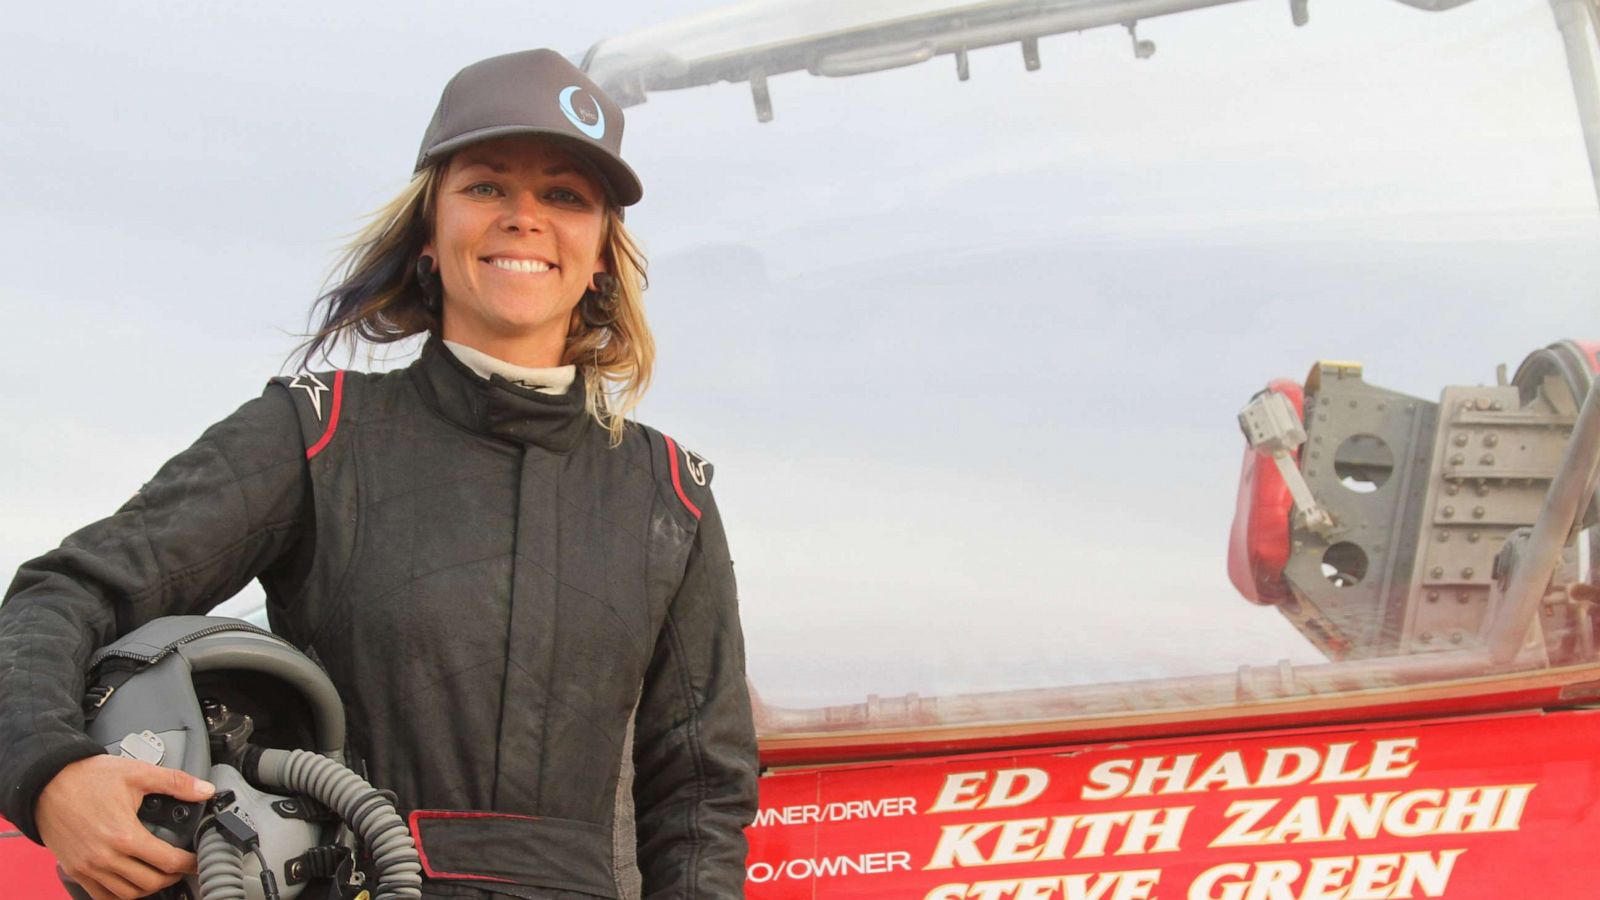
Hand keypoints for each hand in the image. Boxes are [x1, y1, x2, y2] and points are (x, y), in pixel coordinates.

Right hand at [36, 755, 214, 899]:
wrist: (46, 782)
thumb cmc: (86, 778)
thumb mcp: (137, 773)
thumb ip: (175, 782)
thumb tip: (204, 789)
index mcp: (124, 835)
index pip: (167, 862)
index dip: (189, 864)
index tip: (197, 861)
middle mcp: (105, 857)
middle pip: (149, 883)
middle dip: (172, 877)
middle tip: (181, 868)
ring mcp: (88, 867)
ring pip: (126, 894)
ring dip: (148, 888)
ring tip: (159, 874)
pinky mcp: (75, 870)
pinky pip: (100, 895)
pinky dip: (119, 894)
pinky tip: (130, 882)